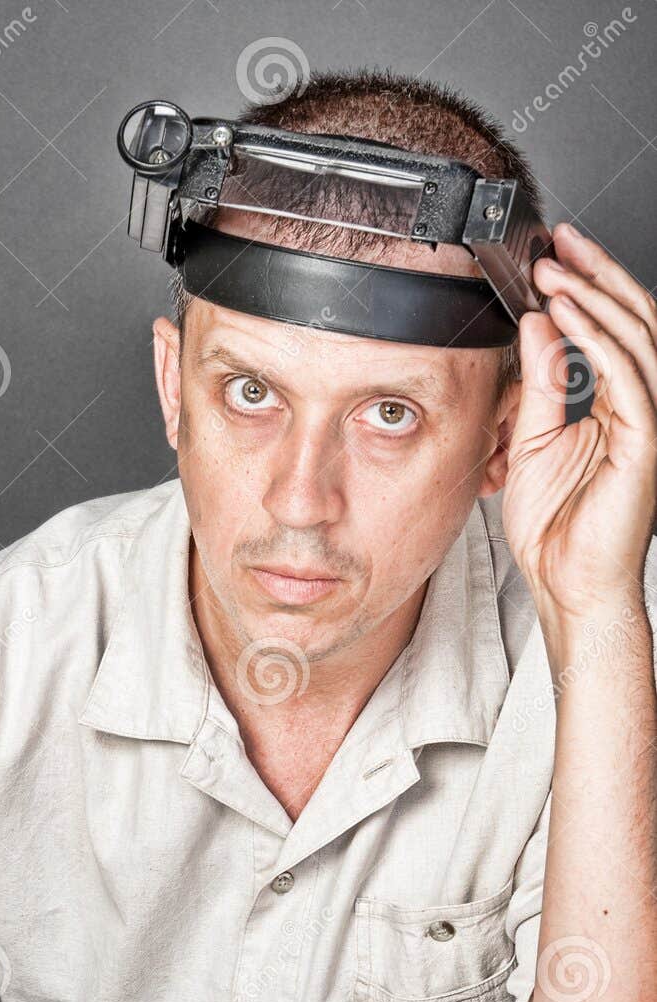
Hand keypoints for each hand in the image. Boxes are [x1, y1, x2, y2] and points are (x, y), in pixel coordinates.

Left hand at [501, 222, 656, 625]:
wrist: (566, 584)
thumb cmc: (555, 530)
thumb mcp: (533, 438)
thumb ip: (540, 380)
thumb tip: (540, 322)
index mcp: (616, 404)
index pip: (611, 331)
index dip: (587, 288)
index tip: (551, 257)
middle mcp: (639, 406)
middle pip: (632, 321)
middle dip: (597, 274)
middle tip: (558, 241)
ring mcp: (647, 420)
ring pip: (634, 337)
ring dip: (594, 295)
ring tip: (556, 268)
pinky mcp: (644, 439)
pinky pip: (624, 375)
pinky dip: (595, 337)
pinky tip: (566, 312)